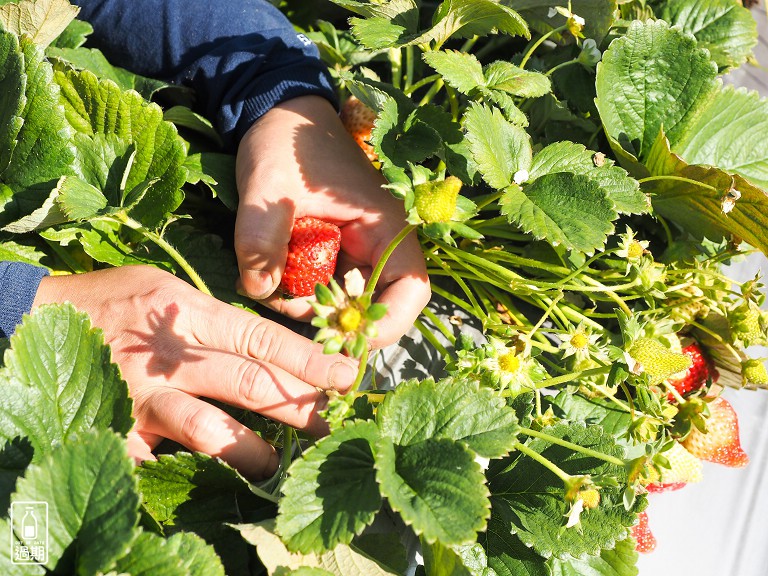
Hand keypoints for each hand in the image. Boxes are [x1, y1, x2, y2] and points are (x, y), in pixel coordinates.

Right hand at [32, 266, 357, 478]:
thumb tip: (268, 345)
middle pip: (251, 385)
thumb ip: (215, 318)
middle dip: (302, 409)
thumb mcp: (167, 290)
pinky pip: (164, 462)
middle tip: (338, 425)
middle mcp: (171, 358)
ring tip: (274, 462)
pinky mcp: (117, 433)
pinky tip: (213, 478)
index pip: (263, 339)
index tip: (350, 375)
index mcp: (189, 314)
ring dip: (253, 453)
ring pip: (212, 434)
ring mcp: (142, 400)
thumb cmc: (113, 301)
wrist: (34, 321)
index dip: (310, 359)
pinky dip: (192, 471)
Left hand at [234, 95, 430, 347]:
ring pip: (345, 304)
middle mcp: (378, 245)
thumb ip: (261, 239)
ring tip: (268, 287)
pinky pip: (323, 290)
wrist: (277, 117)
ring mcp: (355, 252)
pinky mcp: (332, 255)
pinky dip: (298, 295)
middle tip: (287, 307)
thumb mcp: (269, 187)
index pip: (411, 288)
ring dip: (310, 309)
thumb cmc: (286, 144)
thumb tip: (258, 291)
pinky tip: (269, 280)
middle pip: (376, 306)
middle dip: (335, 321)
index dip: (386, 322)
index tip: (342, 335)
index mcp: (385, 225)